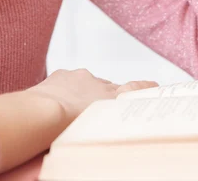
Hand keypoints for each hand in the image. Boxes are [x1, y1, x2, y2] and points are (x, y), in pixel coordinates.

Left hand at [27, 68, 157, 123]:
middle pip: (106, 86)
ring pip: (87, 82)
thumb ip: (125, 99)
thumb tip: (148, 87)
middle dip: (107, 93)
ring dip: (85, 91)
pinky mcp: (60, 76)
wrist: (43, 112)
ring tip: (77, 109)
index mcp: (109, 92)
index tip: (153, 85)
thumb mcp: (107, 114)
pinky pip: (67, 80)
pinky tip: (61, 101)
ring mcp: (77, 77)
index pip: (130, 88)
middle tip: (102, 108)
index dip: (140, 88)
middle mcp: (96, 81)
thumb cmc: (73, 122)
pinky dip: (67, 88)